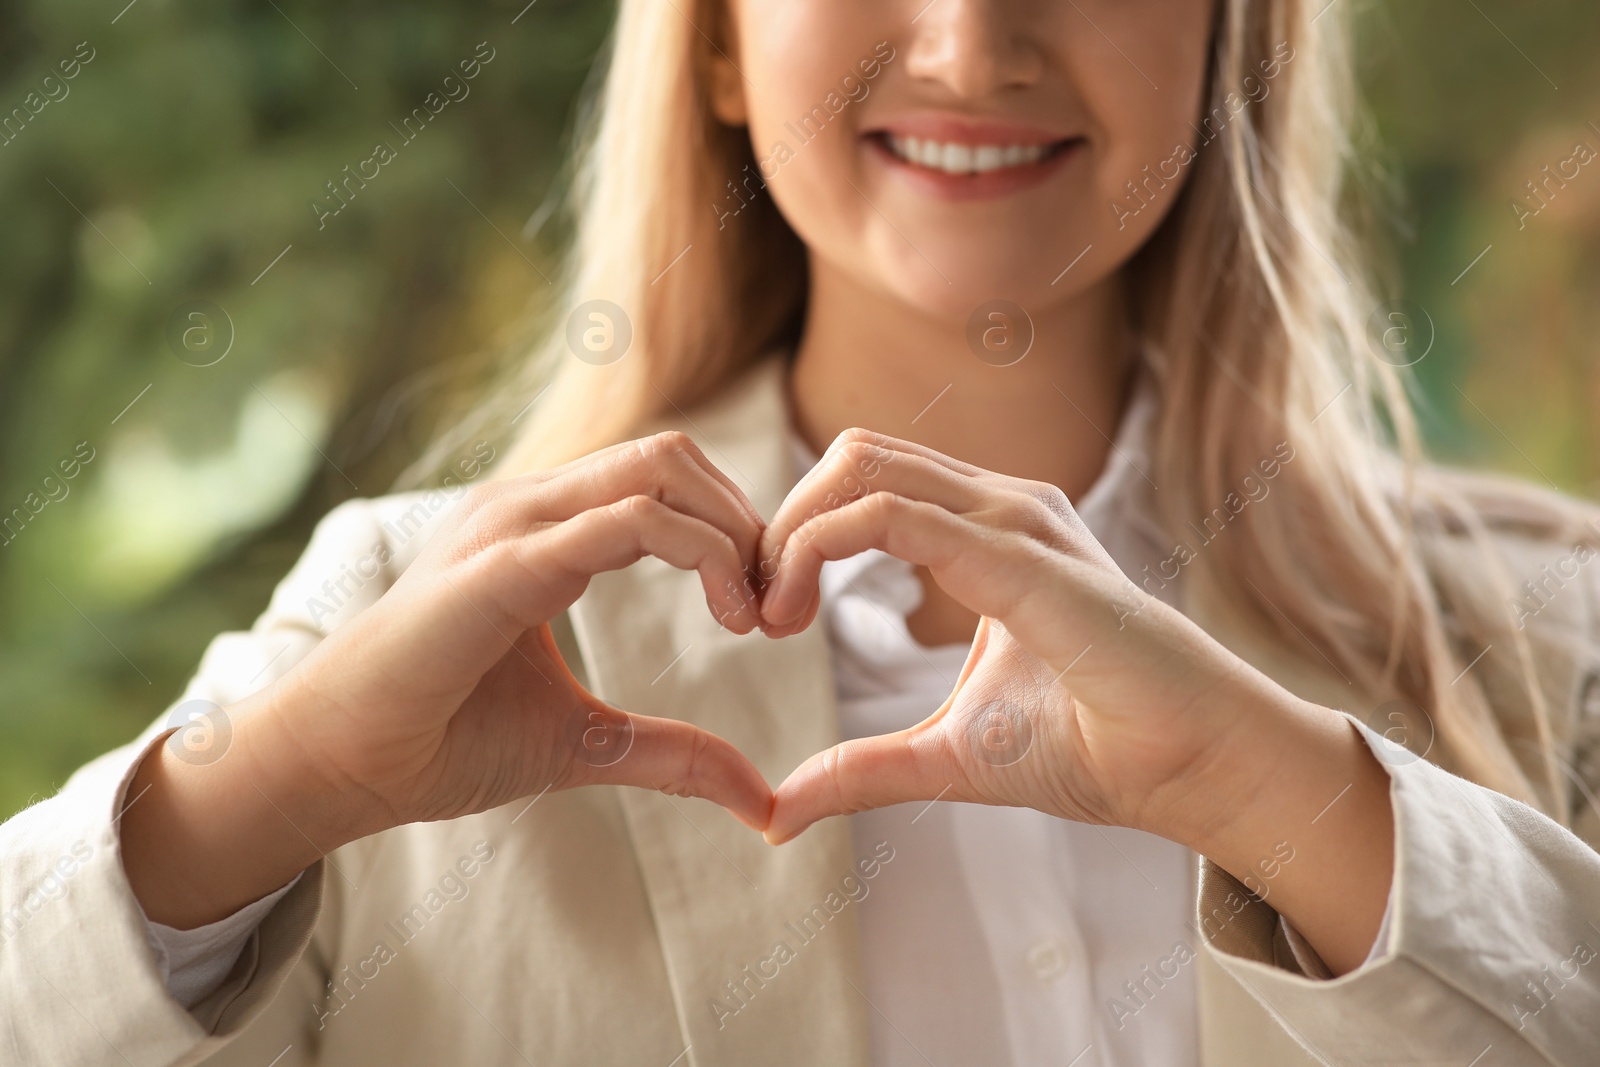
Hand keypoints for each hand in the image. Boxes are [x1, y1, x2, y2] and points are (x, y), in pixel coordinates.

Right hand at [277, 431, 776, 828]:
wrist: (340, 765)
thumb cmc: (441, 739)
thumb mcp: (586, 742)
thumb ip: (672, 752)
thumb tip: (759, 798)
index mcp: (545, 529)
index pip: (665, 480)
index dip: (734, 533)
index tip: (767, 614)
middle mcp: (530, 507)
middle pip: (674, 457)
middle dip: (746, 522)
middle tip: (776, 607)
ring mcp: (513, 524)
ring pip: (660, 471)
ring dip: (732, 534)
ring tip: (755, 614)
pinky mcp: (504, 563)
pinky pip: (626, 523)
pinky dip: (699, 554)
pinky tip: (729, 617)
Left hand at [757, 428, 1287, 844]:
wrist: (1191, 766)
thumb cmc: (1093, 746)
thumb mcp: (945, 754)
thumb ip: (862, 768)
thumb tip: (776, 813)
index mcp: (986, 531)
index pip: (864, 483)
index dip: (795, 536)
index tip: (764, 618)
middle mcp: (998, 505)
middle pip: (851, 456)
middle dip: (781, 523)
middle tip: (755, 611)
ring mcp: (1013, 518)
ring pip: (860, 465)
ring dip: (791, 531)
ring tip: (771, 615)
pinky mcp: (1019, 554)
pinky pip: (891, 515)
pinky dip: (818, 549)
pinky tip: (795, 616)